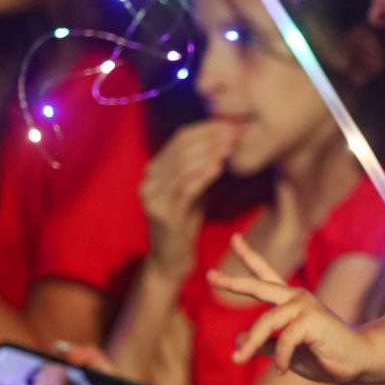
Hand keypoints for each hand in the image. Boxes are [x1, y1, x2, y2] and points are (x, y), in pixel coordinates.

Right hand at [139, 120, 237, 280]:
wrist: (170, 261)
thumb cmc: (185, 223)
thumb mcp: (192, 190)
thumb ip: (200, 168)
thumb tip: (224, 140)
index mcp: (154, 170)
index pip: (180, 138)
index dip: (206, 128)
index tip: (232, 123)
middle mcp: (148, 180)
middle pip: (181, 148)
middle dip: (211, 137)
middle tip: (236, 132)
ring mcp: (152, 197)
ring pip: (183, 165)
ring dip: (210, 153)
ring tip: (231, 146)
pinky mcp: (162, 214)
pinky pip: (185, 188)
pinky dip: (203, 175)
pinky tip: (219, 167)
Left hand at [210, 234, 370, 381]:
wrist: (357, 360)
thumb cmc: (323, 355)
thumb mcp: (286, 352)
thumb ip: (264, 344)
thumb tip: (236, 341)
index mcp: (290, 301)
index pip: (266, 275)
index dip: (249, 256)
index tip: (235, 239)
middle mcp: (296, 298)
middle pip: (260, 285)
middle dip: (234, 281)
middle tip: (211, 276)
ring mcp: (305, 306)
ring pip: (265, 322)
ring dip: (250, 344)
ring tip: (239, 361)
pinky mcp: (311, 319)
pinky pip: (283, 340)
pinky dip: (279, 358)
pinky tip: (281, 370)